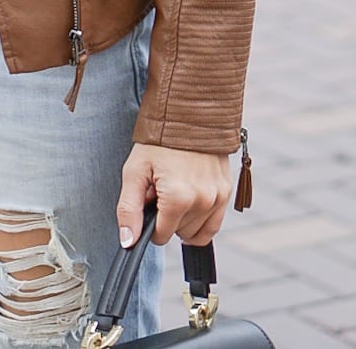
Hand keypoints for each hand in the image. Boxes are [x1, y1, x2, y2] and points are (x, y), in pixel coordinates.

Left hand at [117, 143, 231, 246]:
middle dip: (166, 217)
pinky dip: (200, 220)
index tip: (149, 198)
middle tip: (160, 189)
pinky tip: (189, 200)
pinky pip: (213, 225)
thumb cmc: (159, 141)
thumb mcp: (135, 170)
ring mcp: (218, 198)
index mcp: (178, 198)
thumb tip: (128, 243)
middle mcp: (203, 202)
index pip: (161, 236)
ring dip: (183, 219)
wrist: (189, 113)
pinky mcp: (227, 193)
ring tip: (175, 188)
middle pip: (178, 234)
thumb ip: (129, 209)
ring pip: (196, 233)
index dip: (149, 221)